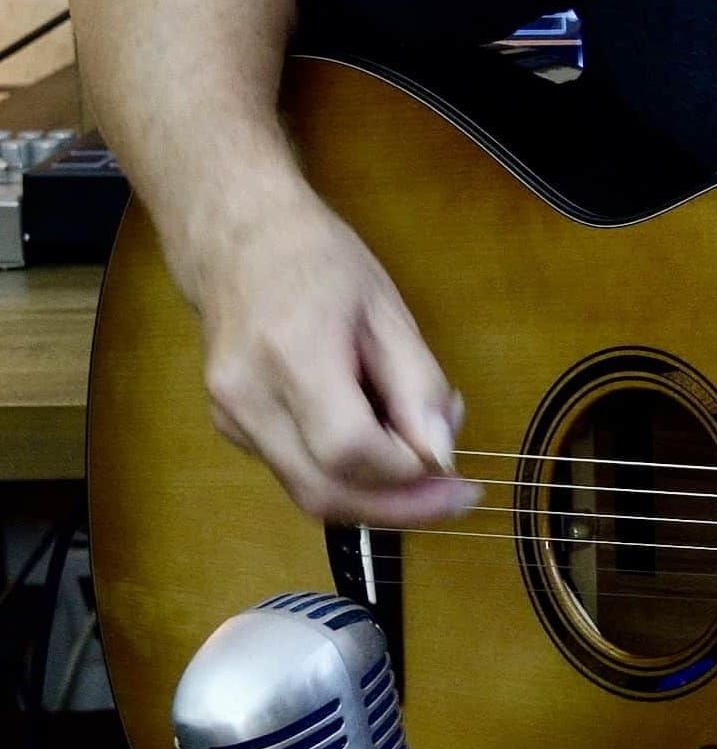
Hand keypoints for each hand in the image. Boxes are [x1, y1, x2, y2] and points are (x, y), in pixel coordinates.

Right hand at [198, 194, 478, 525]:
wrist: (238, 240)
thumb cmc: (317, 262)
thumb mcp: (388, 310)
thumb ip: (418, 384)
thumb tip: (440, 452)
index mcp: (290, 354)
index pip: (348, 449)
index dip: (406, 474)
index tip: (452, 469)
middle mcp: (248, 397)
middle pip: (323, 490)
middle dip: (397, 508)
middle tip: (454, 498)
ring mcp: (230, 418)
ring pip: (308, 492)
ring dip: (375, 495)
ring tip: (423, 463)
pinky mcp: (231, 428)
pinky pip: (295, 471)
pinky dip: (345, 473)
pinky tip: (378, 441)